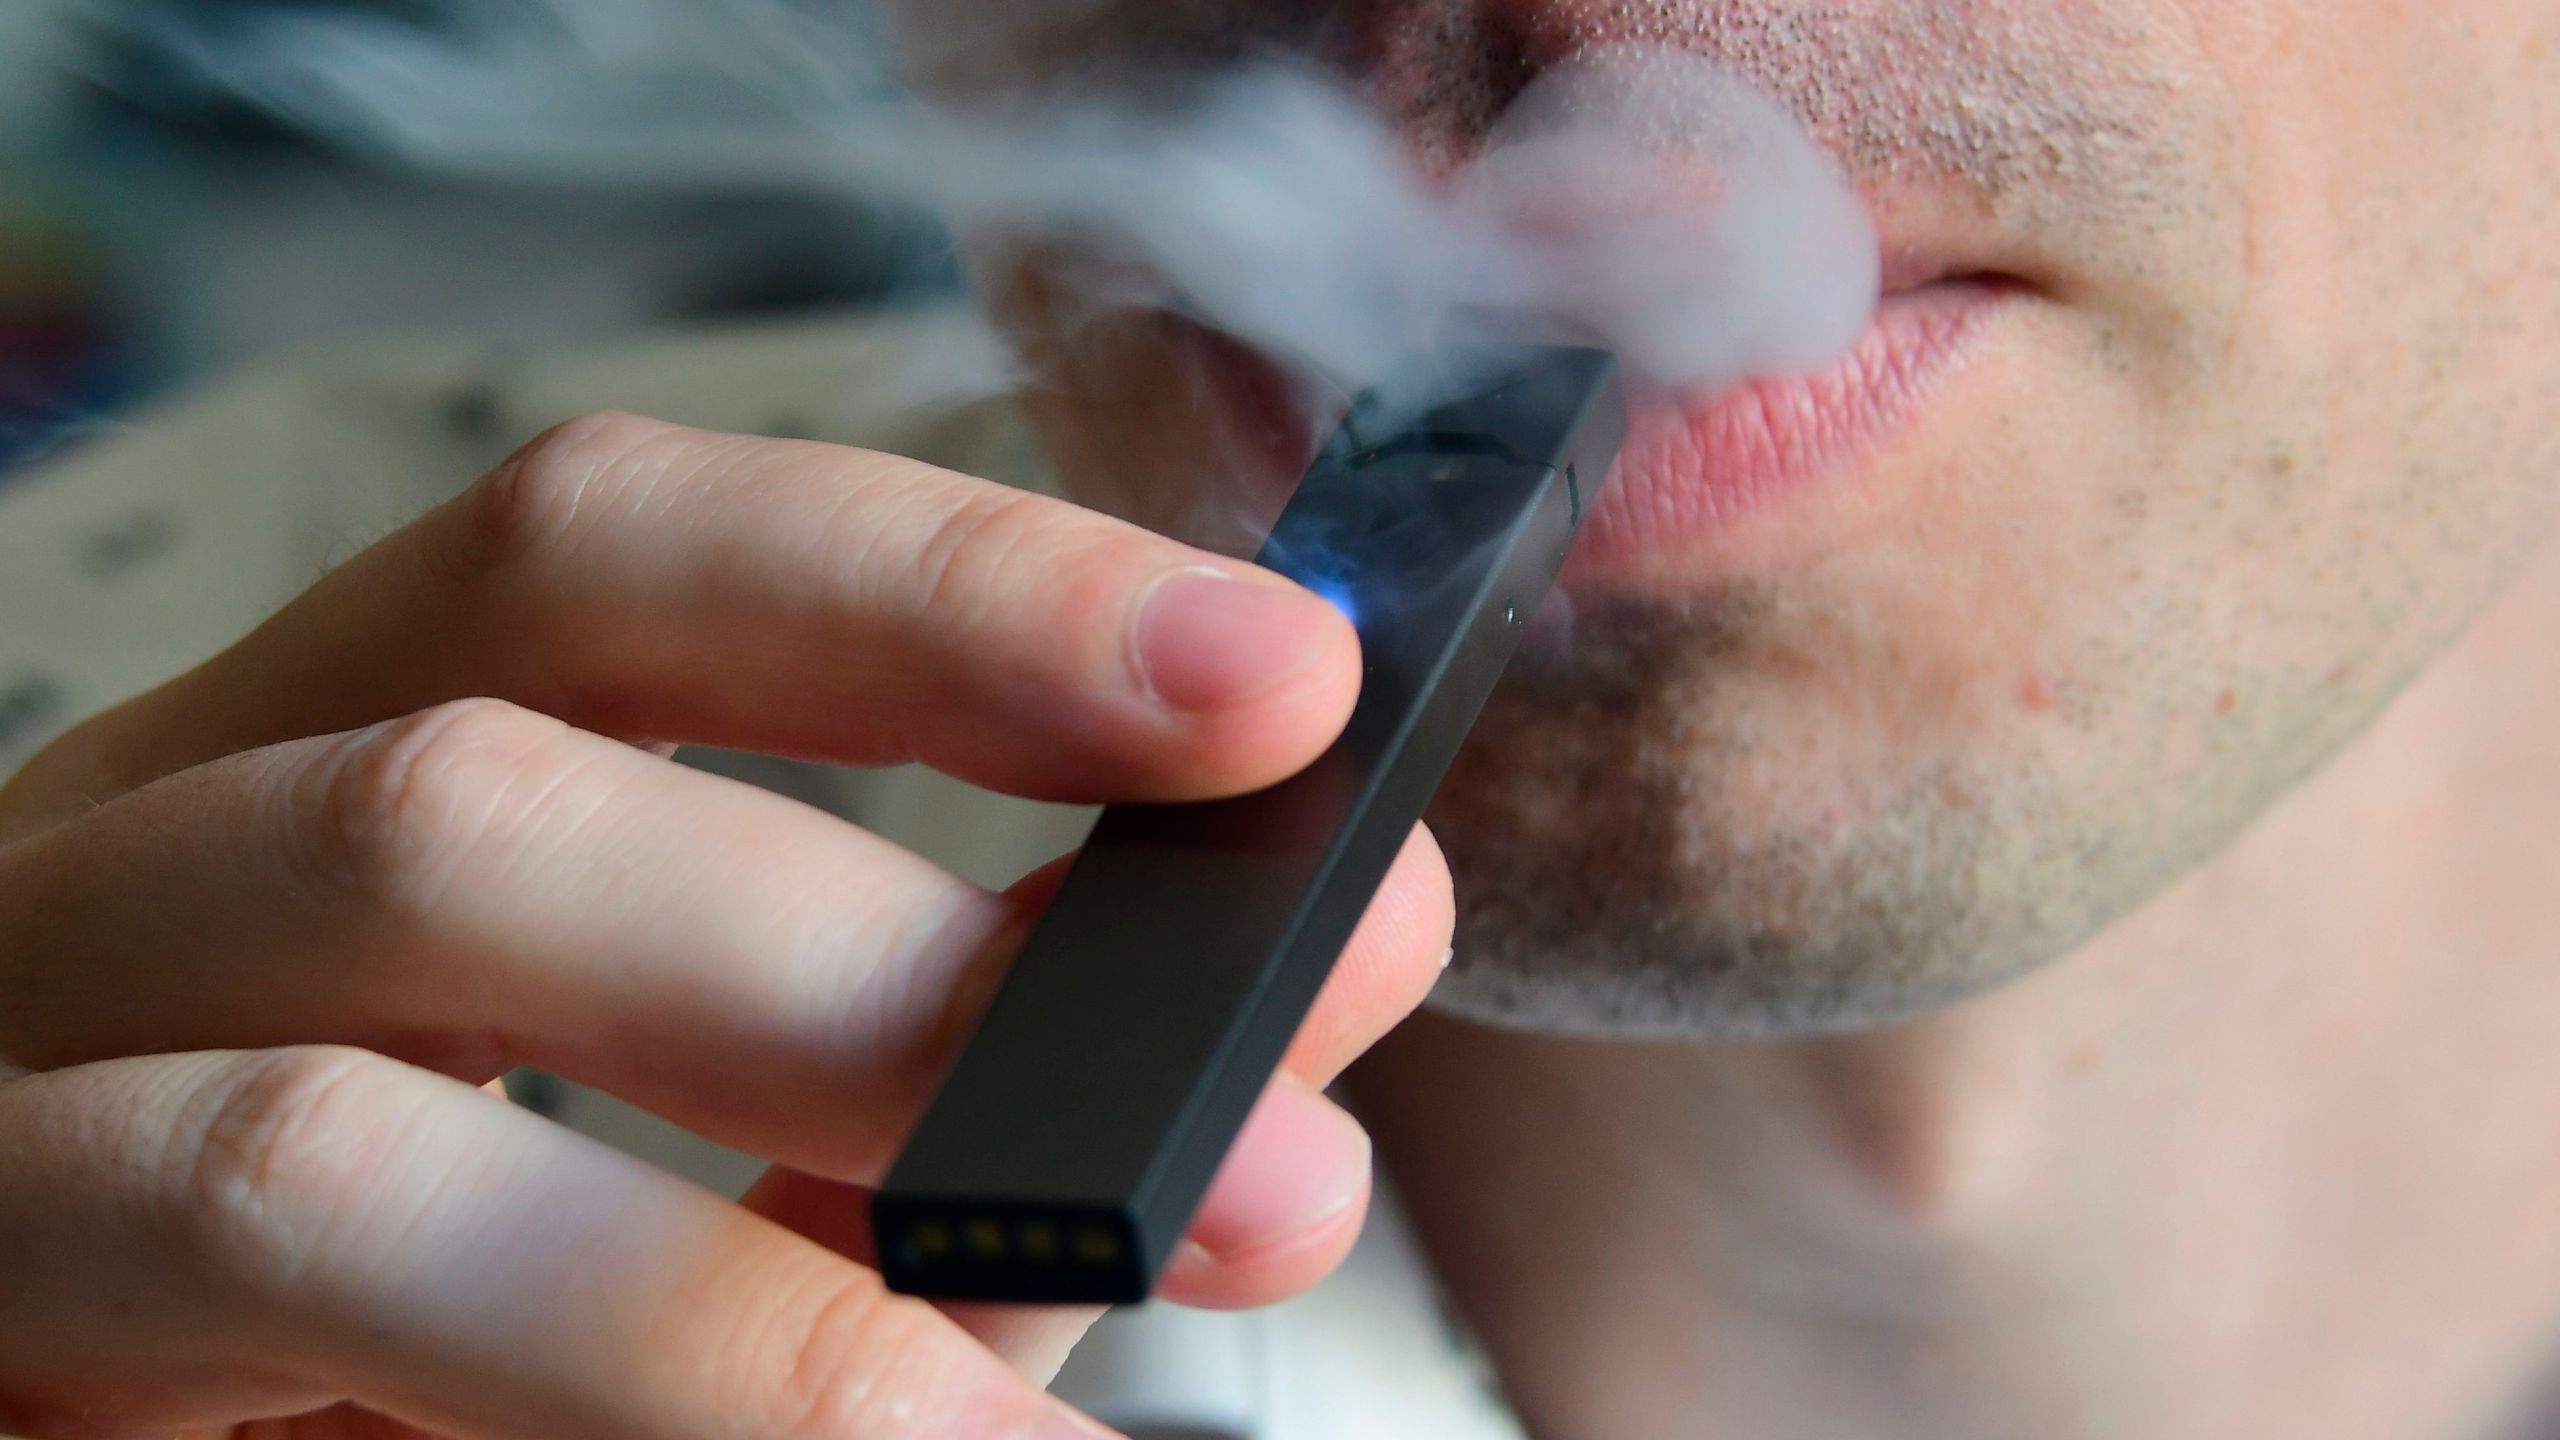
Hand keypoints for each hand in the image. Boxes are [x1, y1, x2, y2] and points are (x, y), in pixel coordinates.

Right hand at [0, 413, 1453, 1439]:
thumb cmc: (440, 1348)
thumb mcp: (735, 1177)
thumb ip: (987, 1079)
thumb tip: (1346, 940)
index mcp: (314, 769)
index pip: (595, 557)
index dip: (939, 584)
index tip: (1273, 673)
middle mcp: (118, 902)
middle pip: (454, 809)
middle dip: (865, 962)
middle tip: (1222, 1128)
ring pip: (309, 1152)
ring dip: (725, 1311)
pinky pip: (259, 1375)